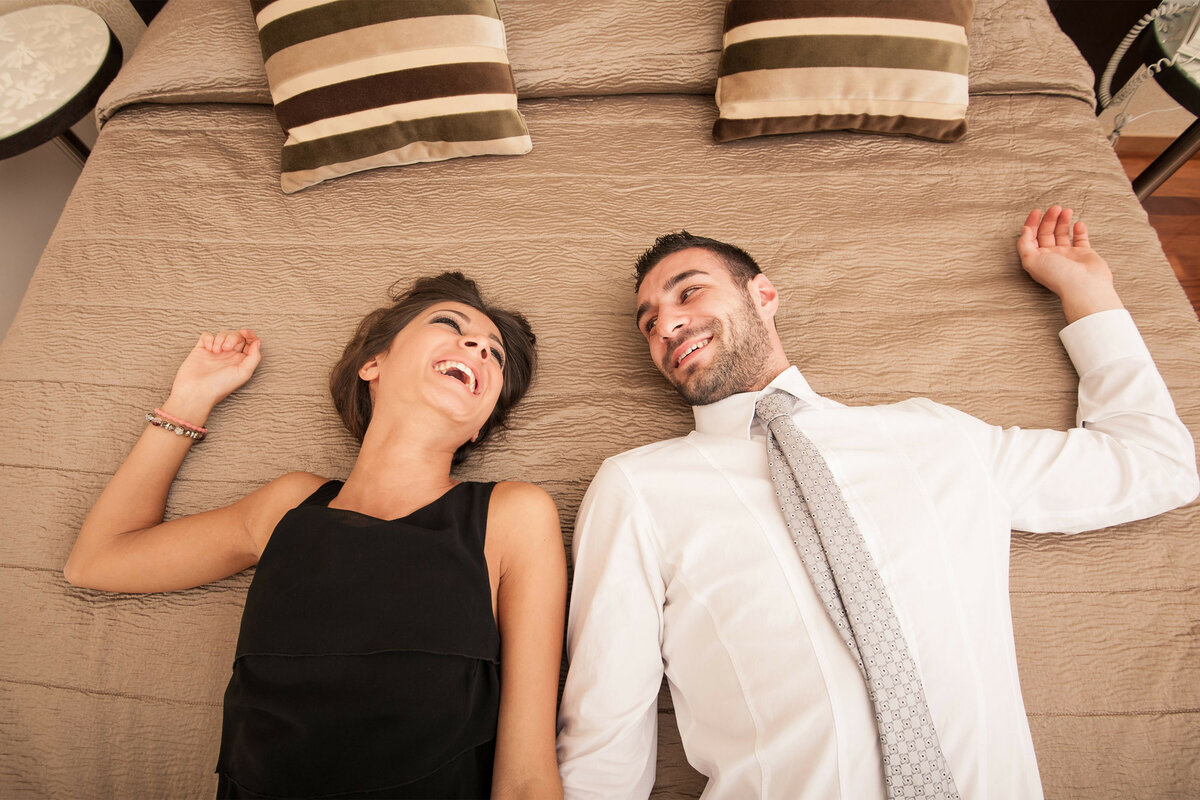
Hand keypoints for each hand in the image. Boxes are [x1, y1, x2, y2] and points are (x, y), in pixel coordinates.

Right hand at [167, 330, 262, 417]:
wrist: (196, 391)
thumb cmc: (221, 386)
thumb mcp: (244, 373)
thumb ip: (254, 357)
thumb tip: (258, 342)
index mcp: (241, 361)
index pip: (250, 342)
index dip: (250, 335)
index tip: (245, 333)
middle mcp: (229, 356)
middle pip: (236, 336)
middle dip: (233, 338)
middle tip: (227, 348)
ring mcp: (215, 352)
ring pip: (222, 334)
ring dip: (221, 339)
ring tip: (216, 351)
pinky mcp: (201, 350)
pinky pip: (207, 336)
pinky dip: (209, 338)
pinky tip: (208, 349)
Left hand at [1016, 206, 1123, 322]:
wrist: (1084, 286)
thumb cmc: (1058, 276)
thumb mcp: (1031, 260)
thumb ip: (1024, 244)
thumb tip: (1024, 230)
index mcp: (1037, 259)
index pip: (1031, 237)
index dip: (1032, 223)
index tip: (1037, 211)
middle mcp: (1052, 257)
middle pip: (1047, 233)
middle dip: (1049, 219)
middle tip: (1055, 208)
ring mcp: (1068, 255)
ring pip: (1063, 233)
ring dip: (1063, 221)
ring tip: (1067, 211)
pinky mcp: (1084, 254)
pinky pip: (1080, 239)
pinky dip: (1079, 230)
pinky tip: (1078, 224)